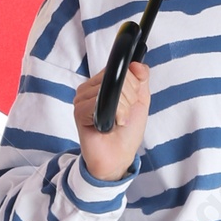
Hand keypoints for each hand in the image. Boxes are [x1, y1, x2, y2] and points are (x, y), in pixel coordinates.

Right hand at [73, 60, 149, 181]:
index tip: (132, 102)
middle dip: (129, 97)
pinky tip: (111, 125)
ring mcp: (82, 99)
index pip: (119, 69)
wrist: (118, 156)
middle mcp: (89, 89)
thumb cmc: (127, 131)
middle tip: (124, 114)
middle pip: (116, 77)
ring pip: (109, 89)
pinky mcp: (79, 111)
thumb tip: (137, 63)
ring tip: (118, 121)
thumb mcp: (140, 101)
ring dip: (122, 108)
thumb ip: (141, 79)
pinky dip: (113, 114)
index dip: (132, 84)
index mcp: (102, 84)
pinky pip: (99, 101)